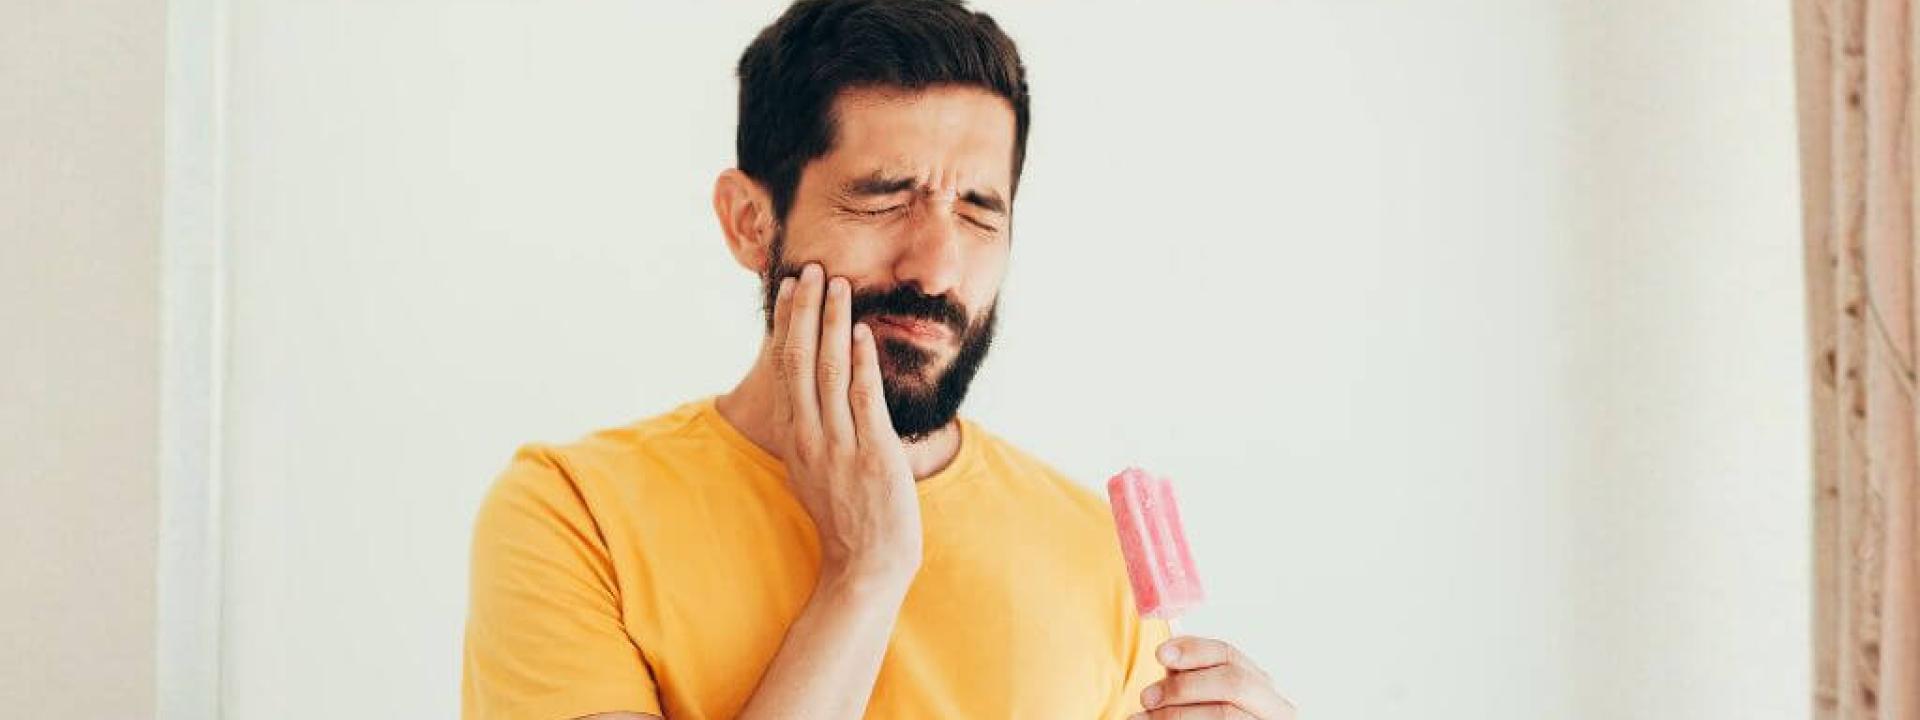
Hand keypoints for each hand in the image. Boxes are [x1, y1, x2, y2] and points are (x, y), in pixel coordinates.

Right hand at [770, 263, 921, 583]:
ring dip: (832, 323)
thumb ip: (814, 431)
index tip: (791, 289)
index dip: (788, 325)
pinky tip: (861, 332)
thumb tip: (815, 394)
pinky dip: (861, 362)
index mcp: (795, 437)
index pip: (785, 368)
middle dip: (805, 311)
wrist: (865, 564)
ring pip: (829, 371)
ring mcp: (839, 444)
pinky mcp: (871, 453)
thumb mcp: (817, 469)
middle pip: (800, 360)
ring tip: (836, 285)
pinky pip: (862, 398)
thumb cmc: (847, 518)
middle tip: (810, 270)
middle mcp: (810, 436)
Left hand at [1133, 635, 1296, 718]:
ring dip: (1178, 714)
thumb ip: (1190, 674)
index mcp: (1261, 684)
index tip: (1160, 653)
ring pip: (1225, 714)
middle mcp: (1275, 705)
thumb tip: (1168, 652)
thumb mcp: (1202, 693)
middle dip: (1185, 687)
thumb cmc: (1208, 717)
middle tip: (1147, 697)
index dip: (1194, 650)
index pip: (1229, 654)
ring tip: (1146, 718)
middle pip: (1233, 683)